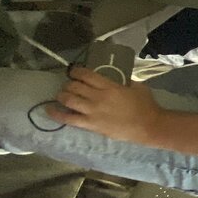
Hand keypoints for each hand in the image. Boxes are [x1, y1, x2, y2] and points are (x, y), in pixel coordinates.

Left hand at [46, 67, 162, 143]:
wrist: (149, 126)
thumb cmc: (147, 106)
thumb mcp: (138, 87)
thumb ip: (126, 81)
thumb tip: (119, 78)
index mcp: (110, 86)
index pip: (86, 75)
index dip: (76, 71)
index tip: (74, 71)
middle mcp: (98, 97)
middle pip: (74, 86)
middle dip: (69, 83)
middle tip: (70, 85)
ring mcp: (92, 111)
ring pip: (68, 100)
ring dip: (62, 95)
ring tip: (62, 95)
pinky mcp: (90, 125)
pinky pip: (68, 118)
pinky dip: (56, 113)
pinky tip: (49, 109)